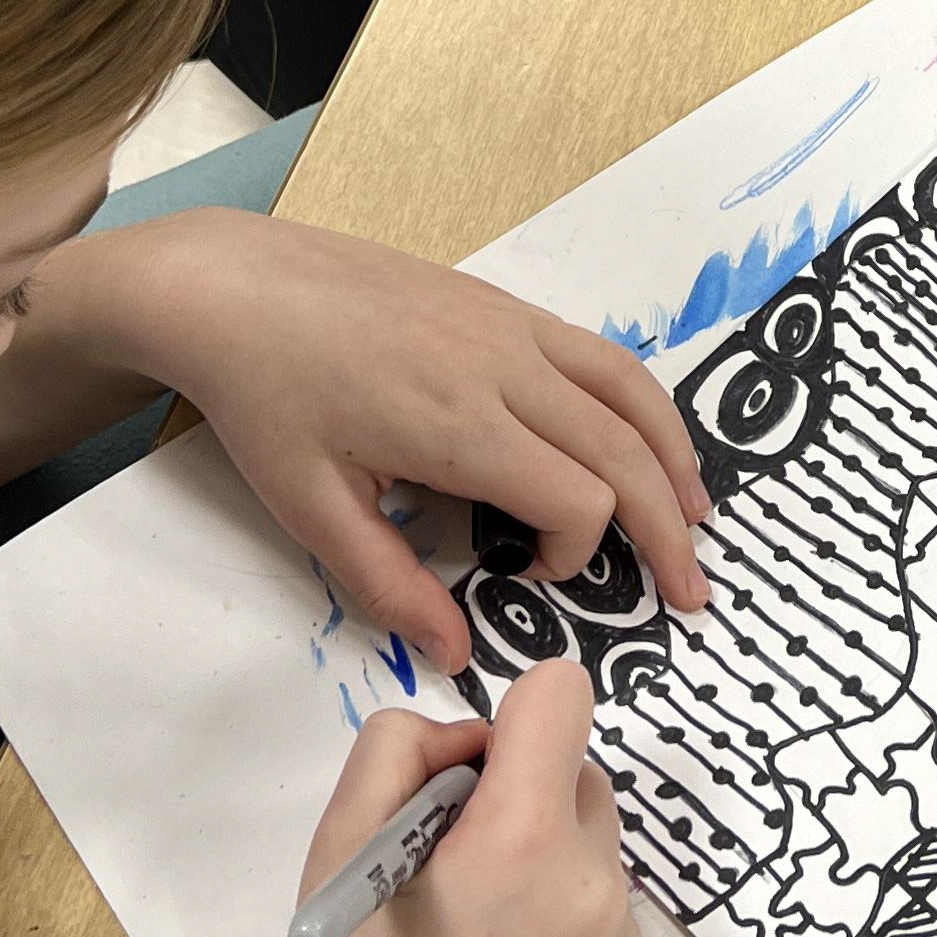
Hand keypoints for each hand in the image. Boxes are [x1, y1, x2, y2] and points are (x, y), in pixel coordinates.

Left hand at [109, 207, 711, 674]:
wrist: (239, 287)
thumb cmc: (267, 399)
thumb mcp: (310, 508)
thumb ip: (389, 583)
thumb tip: (454, 649)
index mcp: (459, 425)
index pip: (576, 499)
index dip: (574, 554)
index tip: (526, 579)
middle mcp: (505, 369)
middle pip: (625, 450)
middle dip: (666, 527)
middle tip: (692, 591)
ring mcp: (511, 327)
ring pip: (629, 391)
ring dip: (674, 457)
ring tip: (698, 515)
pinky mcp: (504, 305)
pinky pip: (598, 355)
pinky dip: (640, 404)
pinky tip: (642, 438)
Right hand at [235, 681, 634, 936]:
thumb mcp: (337, 849)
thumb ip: (398, 751)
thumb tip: (465, 742)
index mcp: (529, 841)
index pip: (561, 695)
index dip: (498, 721)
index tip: (448, 790)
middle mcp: (595, 882)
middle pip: (572, 764)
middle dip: (507, 788)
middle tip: (429, 868)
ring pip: (580, 830)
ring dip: (527, 843)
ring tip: (451, 924)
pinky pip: (588, 892)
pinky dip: (545, 897)